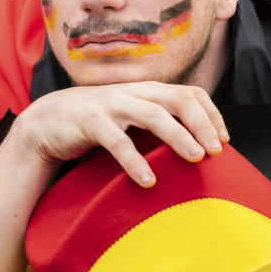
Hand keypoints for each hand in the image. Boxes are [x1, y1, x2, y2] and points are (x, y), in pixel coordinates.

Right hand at [9, 81, 229, 188]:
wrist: (45, 122)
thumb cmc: (97, 123)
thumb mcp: (131, 117)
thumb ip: (158, 122)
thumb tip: (195, 144)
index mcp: (147, 90)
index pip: (190, 93)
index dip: (212, 114)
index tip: (225, 141)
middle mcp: (133, 92)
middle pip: (178, 100)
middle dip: (202, 123)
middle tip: (217, 151)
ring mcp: (112, 104)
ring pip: (153, 115)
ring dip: (178, 136)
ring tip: (196, 158)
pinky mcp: (91, 122)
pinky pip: (118, 142)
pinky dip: (135, 161)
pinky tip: (149, 181)